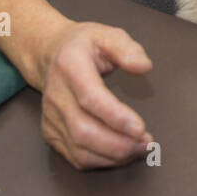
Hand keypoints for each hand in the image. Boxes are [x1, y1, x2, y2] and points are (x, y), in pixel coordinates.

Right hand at [39, 21, 154, 169]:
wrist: (49, 54)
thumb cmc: (84, 46)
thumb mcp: (107, 34)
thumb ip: (127, 49)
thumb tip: (144, 66)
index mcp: (70, 67)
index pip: (90, 98)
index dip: (115, 116)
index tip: (140, 128)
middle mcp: (56, 95)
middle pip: (83, 130)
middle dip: (118, 143)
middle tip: (147, 143)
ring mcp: (50, 117)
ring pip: (79, 149)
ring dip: (113, 156)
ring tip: (140, 149)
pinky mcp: (51, 133)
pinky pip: (76, 157)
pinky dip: (102, 161)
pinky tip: (123, 153)